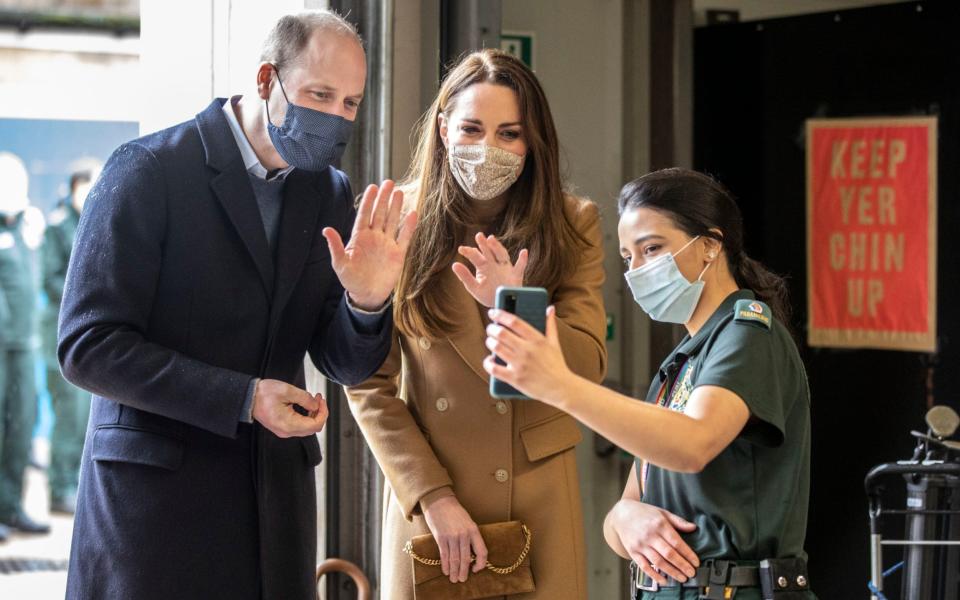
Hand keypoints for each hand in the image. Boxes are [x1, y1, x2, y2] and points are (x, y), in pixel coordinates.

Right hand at [252, 379, 327, 438]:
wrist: (248, 398)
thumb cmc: (263, 394)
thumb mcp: (287, 390)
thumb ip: (305, 398)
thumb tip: (316, 405)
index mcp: (288, 424)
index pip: (315, 425)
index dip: (323, 412)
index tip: (322, 400)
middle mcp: (287, 431)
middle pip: (312, 428)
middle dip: (319, 413)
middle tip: (319, 399)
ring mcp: (284, 431)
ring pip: (307, 428)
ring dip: (313, 414)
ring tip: (313, 400)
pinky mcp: (283, 427)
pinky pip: (300, 426)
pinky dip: (306, 416)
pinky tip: (306, 406)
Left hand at [322, 180, 417, 310]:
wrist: (367, 295)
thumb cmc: (351, 280)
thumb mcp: (340, 264)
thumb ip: (335, 246)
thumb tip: (327, 229)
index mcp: (360, 237)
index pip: (364, 214)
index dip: (368, 201)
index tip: (372, 187)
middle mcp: (374, 237)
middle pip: (380, 213)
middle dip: (383, 198)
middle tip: (388, 182)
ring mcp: (387, 244)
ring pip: (392, 221)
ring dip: (395, 207)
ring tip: (399, 193)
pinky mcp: (398, 253)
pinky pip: (405, 237)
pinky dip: (409, 226)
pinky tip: (412, 213)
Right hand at [421, 495, 487, 582]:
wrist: (439, 501)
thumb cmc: (454, 512)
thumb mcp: (467, 522)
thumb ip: (470, 536)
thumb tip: (471, 554)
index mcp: (473, 530)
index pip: (482, 551)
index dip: (480, 564)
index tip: (476, 569)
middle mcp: (464, 534)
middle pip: (466, 559)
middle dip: (464, 572)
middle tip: (462, 580)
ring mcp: (452, 536)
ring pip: (455, 559)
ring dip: (454, 571)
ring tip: (454, 579)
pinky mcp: (441, 538)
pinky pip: (444, 555)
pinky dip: (445, 565)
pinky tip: (446, 571)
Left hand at [452, 233, 527, 306]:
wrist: (501, 305)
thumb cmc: (487, 295)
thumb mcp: (474, 287)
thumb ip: (465, 276)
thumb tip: (454, 264)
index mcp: (483, 266)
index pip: (476, 256)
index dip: (469, 252)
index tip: (461, 249)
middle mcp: (494, 264)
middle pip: (489, 251)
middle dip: (484, 244)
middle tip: (478, 235)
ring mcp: (505, 268)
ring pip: (502, 255)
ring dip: (497, 247)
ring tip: (491, 239)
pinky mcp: (516, 275)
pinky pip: (520, 267)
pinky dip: (523, 260)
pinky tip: (524, 252)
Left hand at [482, 306, 571, 401]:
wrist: (560, 388)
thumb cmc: (557, 365)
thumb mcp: (554, 343)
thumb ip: (550, 324)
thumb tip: (550, 309)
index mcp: (537, 340)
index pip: (514, 322)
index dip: (500, 315)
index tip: (493, 312)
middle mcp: (527, 350)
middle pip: (501, 333)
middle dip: (492, 329)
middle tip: (491, 329)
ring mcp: (520, 365)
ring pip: (496, 348)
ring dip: (490, 342)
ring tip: (490, 341)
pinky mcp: (514, 378)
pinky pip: (494, 368)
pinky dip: (488, 362)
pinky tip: (489, 359)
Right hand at [610, 499, 698, 584]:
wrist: (622, 514)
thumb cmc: (645, 513)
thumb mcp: (662, 512)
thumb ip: (678, 521)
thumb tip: (694, 528)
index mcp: (659, 524)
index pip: (677, 542)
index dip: (688, 554)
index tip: (696, 562)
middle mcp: (650, 535)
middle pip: (669, 554)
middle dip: (682, 565)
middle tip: (691, 573)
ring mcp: (640, 544)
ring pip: (658, 562)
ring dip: (671, 572)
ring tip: (682, 578)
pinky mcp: (633, 551)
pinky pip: (644, 566)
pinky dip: (654, 575)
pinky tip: (664, 581)